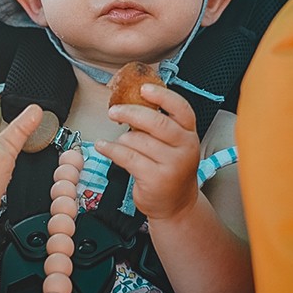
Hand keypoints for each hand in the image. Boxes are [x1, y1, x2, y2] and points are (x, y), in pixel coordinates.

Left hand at [96, 84, 199, 220]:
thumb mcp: (174, 145)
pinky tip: (103, 146)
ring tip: (119, 142)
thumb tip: (133, 102)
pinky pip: (127, 157)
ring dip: (122, 139)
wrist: (176, 205)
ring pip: (138, 140)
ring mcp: (172, 165)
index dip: (162, 96)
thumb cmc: (171, 170)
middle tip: (114, 111)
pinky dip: (110, 149)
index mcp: (189, 133)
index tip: (143, 88)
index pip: (181, 108)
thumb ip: (161, 125)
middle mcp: (185, 148)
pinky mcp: (155, 179)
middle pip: (156, 122)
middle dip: (131, 113)